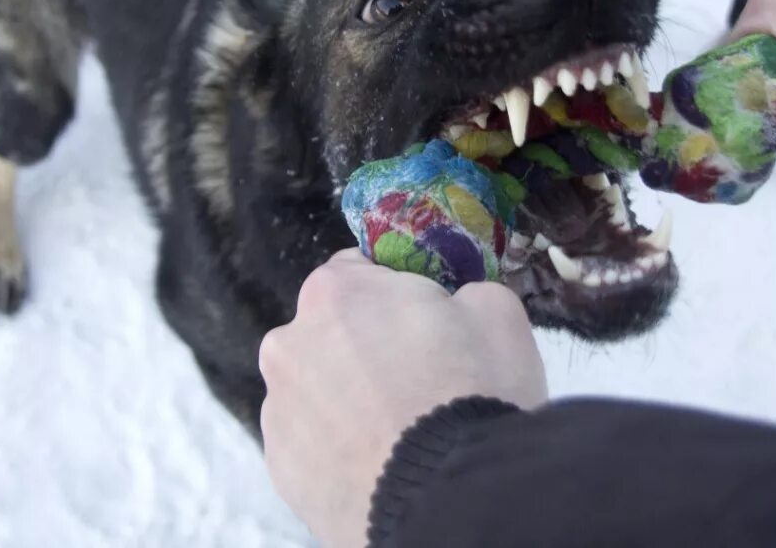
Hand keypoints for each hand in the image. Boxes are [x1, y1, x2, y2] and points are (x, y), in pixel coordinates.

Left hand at [259, 249, 547, 547]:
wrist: (451, 504)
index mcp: (333, 292)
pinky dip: (339, 448)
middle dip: (369, 347)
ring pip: (318, 389)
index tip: (430, 324)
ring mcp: (279, 410)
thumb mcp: (496, 311)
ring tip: (402, 431)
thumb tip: (457, 305)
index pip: (359, 271)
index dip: (399, 294)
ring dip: (349, 399)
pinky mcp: (281, 469)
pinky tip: (381, 463)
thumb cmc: (473, 395)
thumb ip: (462, 291)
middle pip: (332, 332)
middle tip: (422, 381)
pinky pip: (313, 443)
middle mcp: (289, 344)